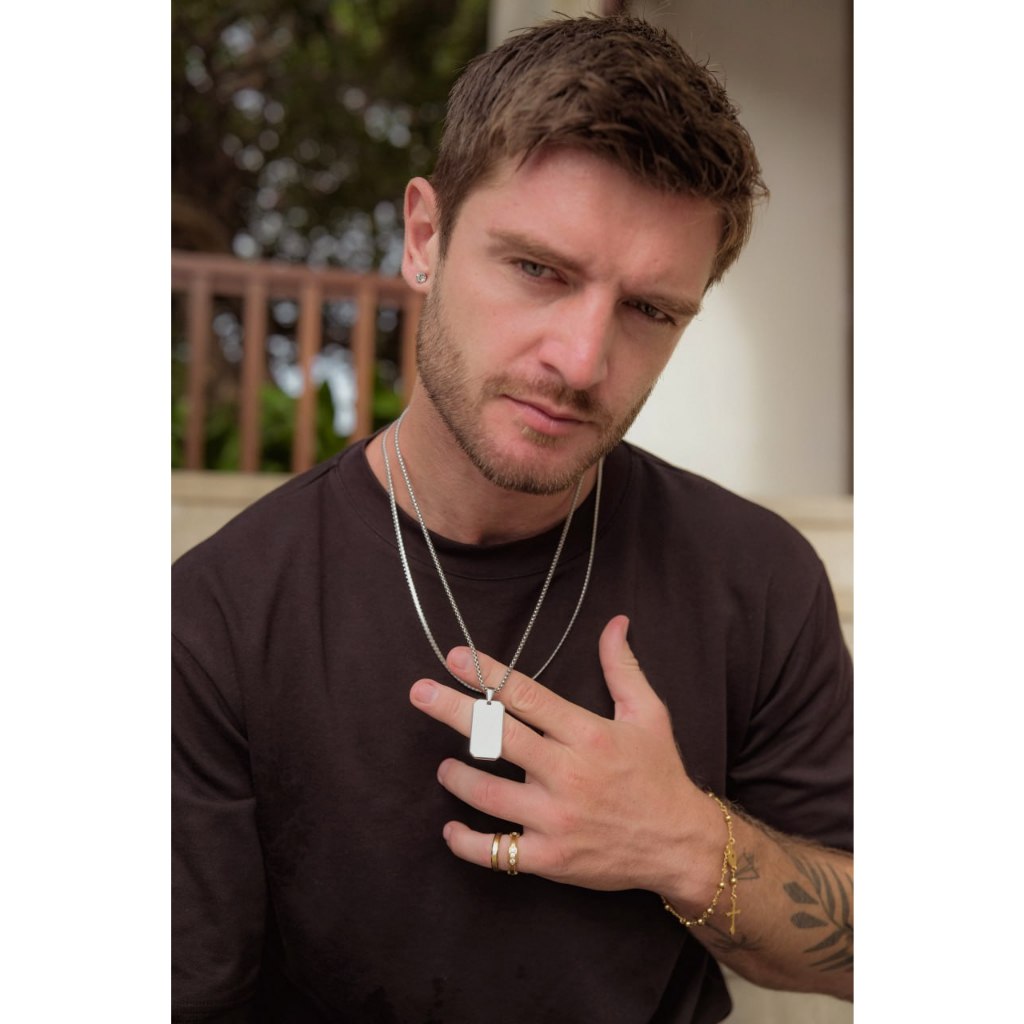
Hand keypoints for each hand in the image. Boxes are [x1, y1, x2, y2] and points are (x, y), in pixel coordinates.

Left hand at [409, 615, 721, 900]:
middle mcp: (568, 774)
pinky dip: (466, 841)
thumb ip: (622, 667)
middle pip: (498, 735)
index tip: (455, 657)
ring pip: (487, 792)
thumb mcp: (649, 714)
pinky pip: (495, 851)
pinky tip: (451, 828)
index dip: (488, 673)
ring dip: (457, 775)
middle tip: (419, 692)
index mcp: (589, 734)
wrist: (680, 844)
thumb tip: (615, 621)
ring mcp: (555, 818)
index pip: (527, 696)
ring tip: (443, 766)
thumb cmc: (660, 773)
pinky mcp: (549, 858)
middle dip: (452, 710)